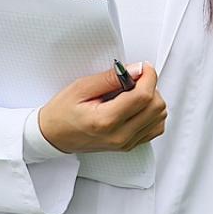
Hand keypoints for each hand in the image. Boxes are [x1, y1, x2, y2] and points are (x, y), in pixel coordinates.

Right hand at [37, 62, 167, 152]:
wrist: (53, 136)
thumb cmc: (62, 113)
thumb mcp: (81, 87)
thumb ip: (111, 78)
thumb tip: (136, 69)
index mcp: (106, 121)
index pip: (143, 96)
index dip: (149, 76)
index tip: (143, 67)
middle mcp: (119, 135)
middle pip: (156, 107)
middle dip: (150, 87)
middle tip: (134, 80)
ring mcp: (126, 143)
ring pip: (159, 117)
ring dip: (152, 100)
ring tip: (132, 94)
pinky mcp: (130, 146)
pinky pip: (155, 128)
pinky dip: (151, 114)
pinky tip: (136, 107)